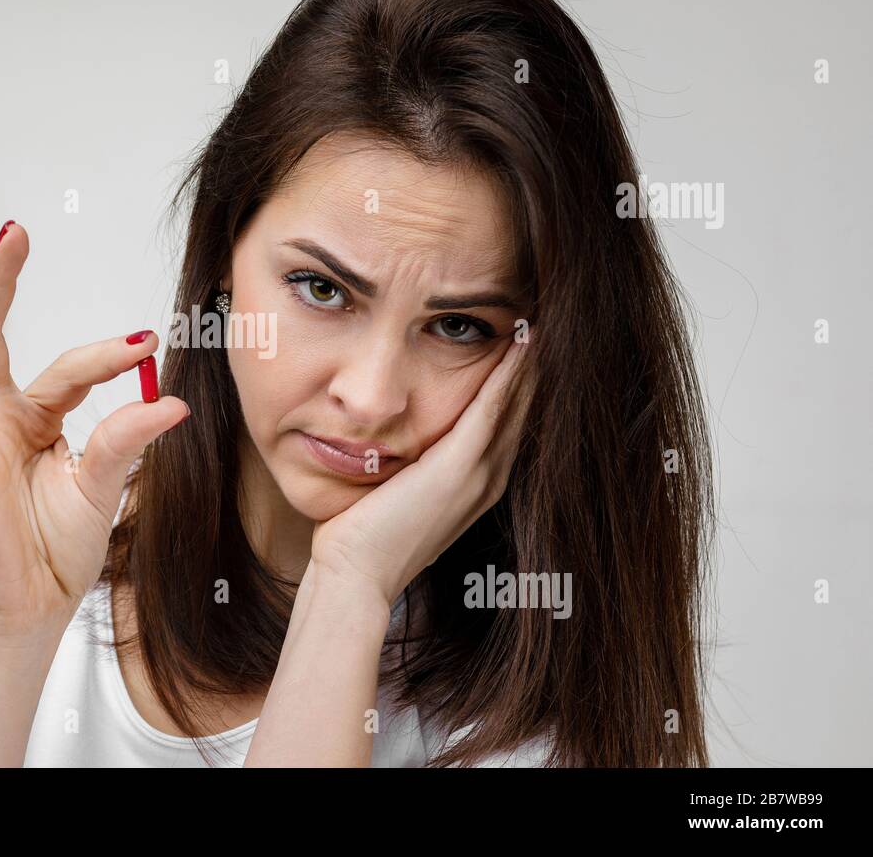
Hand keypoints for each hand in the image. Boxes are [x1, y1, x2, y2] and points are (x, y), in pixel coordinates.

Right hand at [0, 222, 189, 639]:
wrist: (33, 608)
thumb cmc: (61, 549)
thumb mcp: (105, 485)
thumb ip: (127, 440)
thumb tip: (173, 401)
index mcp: (35, 419)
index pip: (69, 370)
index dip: (107, 356)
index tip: (148, 340)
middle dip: (0, 282)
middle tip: (16, 229)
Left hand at [308, 336, 534, 605]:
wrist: (354, 576)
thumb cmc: (362, 537)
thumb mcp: (393, 492)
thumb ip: (406, 466)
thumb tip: (391, 441)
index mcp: (475, 486)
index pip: (506, 424)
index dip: (519, 385)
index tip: (526, 344)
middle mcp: (487, 480)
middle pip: (522, 412)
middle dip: (534, 369)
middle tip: (544, 322)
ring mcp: (477, 476)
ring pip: (515, 406)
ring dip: (529, 364)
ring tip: (540, 322)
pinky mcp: (457, 469)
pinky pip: (491, 409)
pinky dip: (509, 375)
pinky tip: (521, 342)